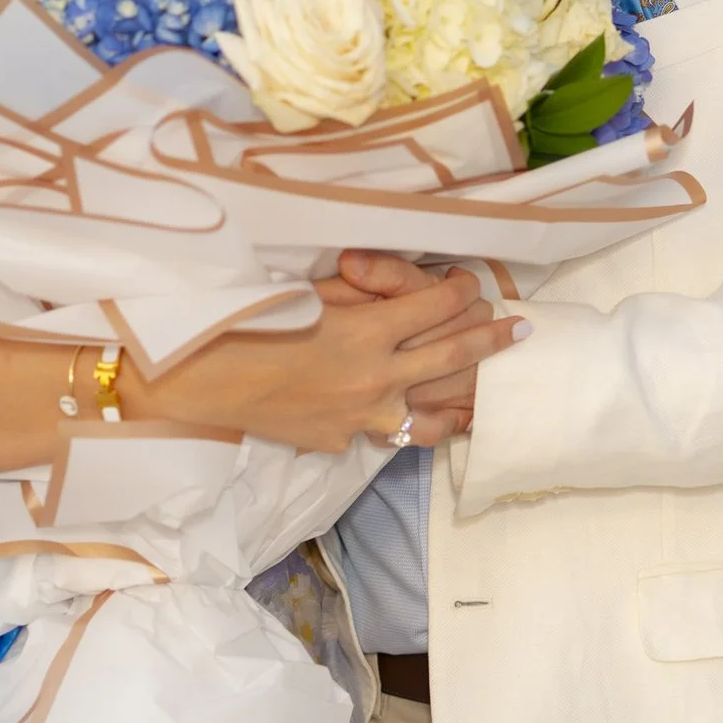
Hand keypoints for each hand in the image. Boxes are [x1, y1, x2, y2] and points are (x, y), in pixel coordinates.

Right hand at [130, 256, 524, 452]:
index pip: (438, 307)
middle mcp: (376, 376)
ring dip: (464, 398)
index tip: (467, 281)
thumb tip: (397, 283)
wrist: (199, 380)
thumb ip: (360, 290)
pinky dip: (406, 424)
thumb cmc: (247, 320)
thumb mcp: (310, 291)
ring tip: (488, 394)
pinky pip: (386, 432)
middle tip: (522, 330)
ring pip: (432, 413)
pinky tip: (423, 421)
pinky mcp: (340, 441)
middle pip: (453, 355)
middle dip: (492, 339)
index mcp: (369, 330)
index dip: (459, 289)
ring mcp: (361, 416)